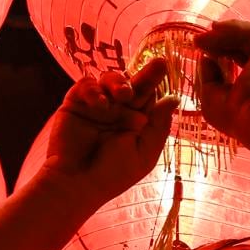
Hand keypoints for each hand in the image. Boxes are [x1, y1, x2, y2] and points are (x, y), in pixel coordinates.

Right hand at [37, 59, 173, 201]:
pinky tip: (100, 105)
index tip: (167, 69)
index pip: (150, 96)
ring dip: (119, 82)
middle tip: (159, 65)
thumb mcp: (144, 152)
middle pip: (134, 83)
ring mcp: (97, 106)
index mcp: (137, 122)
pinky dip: (94, 90)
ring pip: (110, 79)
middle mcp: (118, 111)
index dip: (158, 84)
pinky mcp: (75, 104)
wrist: (76, 184)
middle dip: (147, 74)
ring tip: (123, 95)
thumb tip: (174, 99)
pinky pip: (86, 85)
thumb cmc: (112, 174)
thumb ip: (158, 125)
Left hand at [195, 19, 249, 145]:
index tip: (202, 49)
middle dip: (219, 41)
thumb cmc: (238, 116)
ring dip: (221, 34)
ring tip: (200, 38)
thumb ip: (209, 77)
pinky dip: (231, 27)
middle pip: (244, 46)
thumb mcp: (214, 97)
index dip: (221, 53)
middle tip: (198, 40)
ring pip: (246, 36)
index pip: (243, 60)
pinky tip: (214, 29)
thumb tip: (205, 58)